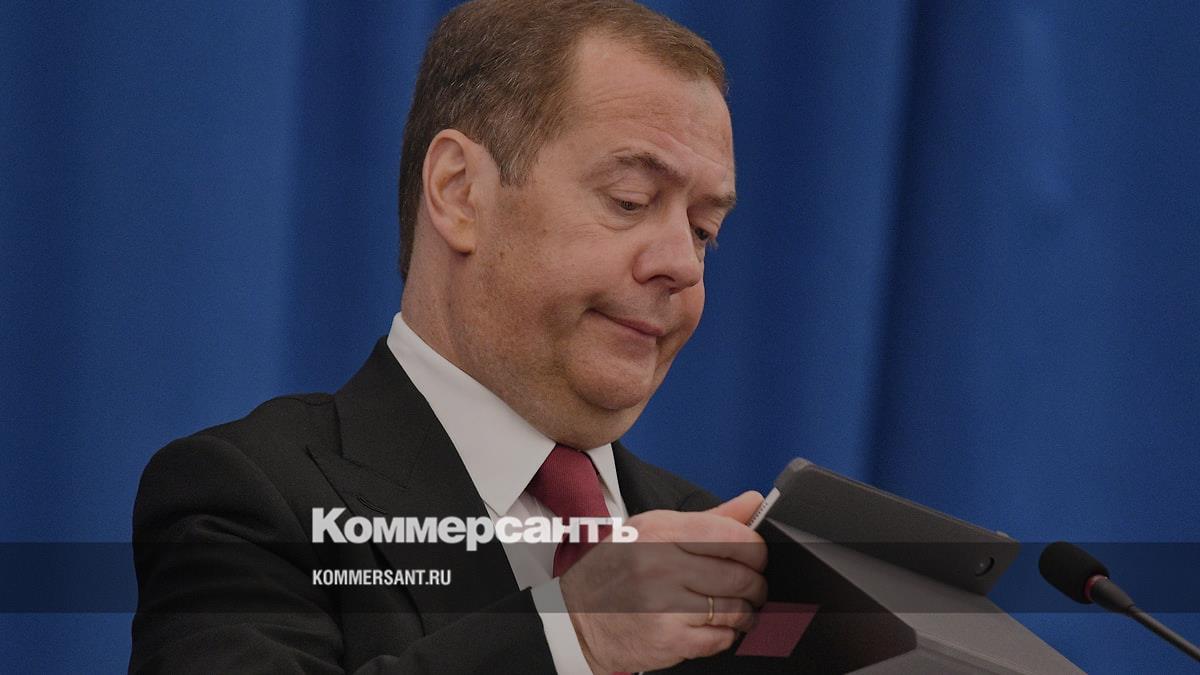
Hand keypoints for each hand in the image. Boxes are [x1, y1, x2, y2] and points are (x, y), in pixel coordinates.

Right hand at [559, 491, 767, 673]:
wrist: (575, 617)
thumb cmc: (617, 570)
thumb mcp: (653, 531)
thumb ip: (708, 520)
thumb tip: (754, 502)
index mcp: (659, 531)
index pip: (733, 535)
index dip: (756, 548)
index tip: (756, 556)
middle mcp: (661, 565)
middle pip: (740, 576)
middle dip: (756, 585)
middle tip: (752, 587)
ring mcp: (664, 605)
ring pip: (735, 610)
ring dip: (745, 613)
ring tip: (737, 609)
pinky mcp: (667, 639)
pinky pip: (720, 638)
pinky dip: (726, 635)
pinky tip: (714, 627)